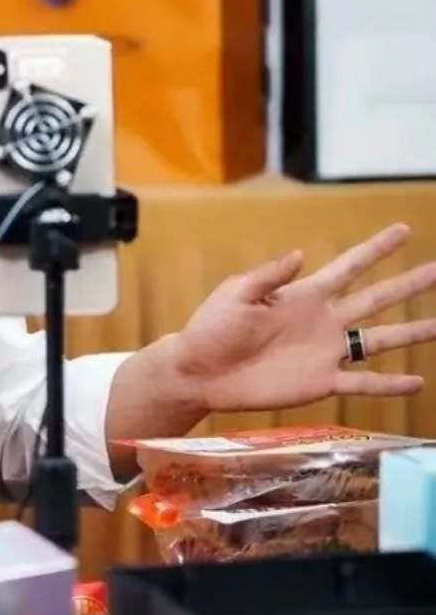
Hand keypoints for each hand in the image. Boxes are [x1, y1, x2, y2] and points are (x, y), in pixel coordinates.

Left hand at [166, 224, 435, 412]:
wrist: (201, 371)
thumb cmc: (212, 329)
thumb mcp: (236, 293)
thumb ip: (269, 276)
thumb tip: (301, 255)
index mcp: (304, 295)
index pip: (349, 267)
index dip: (376, 249)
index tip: (403, 230)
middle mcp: (323, 321)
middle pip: (377, 299)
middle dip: (410, 284)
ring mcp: (325, 352)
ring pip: (380, 340)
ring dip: (413, 333)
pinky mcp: (321, 382)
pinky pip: (363, 383)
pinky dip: (390, 384)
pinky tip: (417, 382)